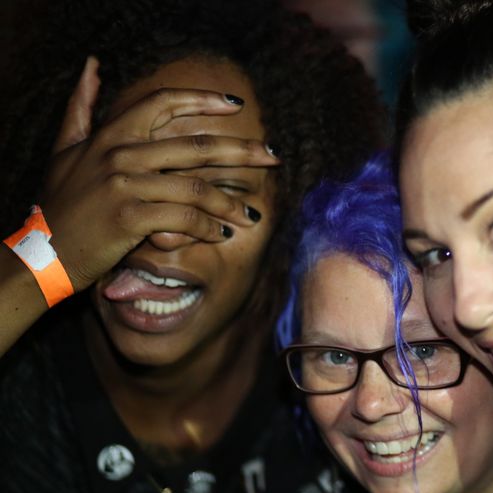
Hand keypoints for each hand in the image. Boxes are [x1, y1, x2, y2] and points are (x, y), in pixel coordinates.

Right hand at [39, 57, 278, 291]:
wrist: (42, 252)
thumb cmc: (61, 202)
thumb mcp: (65, 148)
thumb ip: (82, 108)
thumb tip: (92, 65)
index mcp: (112, 134)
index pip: (163, 102)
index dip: (203, 100)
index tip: (236, 105)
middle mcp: (120, 153)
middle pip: (195, 146)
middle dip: (242, 151)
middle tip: (274, 156)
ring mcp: (125, 185)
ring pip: (195, 188)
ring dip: (230, 204)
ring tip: (251, 216)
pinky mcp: (130, 217)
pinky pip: (185, 219)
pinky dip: (208, 227)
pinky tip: (222, 235)